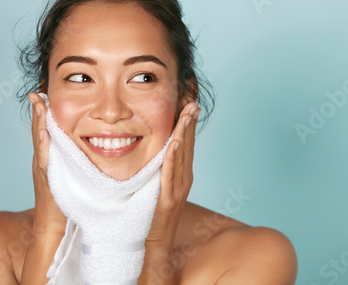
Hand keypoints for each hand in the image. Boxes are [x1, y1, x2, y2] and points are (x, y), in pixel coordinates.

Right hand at [27, 92, 66, 234]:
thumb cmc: (62, 198)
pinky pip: (44, 158)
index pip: (44, 129)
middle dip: (38, 111)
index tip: (42, 93)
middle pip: (38, 131)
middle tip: (37, 92)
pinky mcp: (47, 177)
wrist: (54, 222)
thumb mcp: (65, 172)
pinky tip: (44, 134)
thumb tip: (79, 142)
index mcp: (48, 155)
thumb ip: (67, 157)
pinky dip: (43, 145)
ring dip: (39, 123)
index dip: (42, 112)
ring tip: (39, 104)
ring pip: (39, 141)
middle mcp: (42, 158)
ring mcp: (43, 167)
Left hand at [146, 102, 200, 247]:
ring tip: (187, 116)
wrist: (154, 243)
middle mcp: (184, 181)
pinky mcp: (168, 200)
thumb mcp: (161, 187)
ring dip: (184, 135)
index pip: (187, 146)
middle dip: (190, 125)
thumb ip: (163, 170)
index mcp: (183, 176)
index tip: (191, 107)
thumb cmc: (154, 214)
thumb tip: (158, 151)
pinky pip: (170, 175)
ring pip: (182, 158)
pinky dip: (173, 158)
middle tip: (193, 104)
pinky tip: (175, 143)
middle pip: (188, 148)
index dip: (189, 126)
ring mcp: (178, 190)